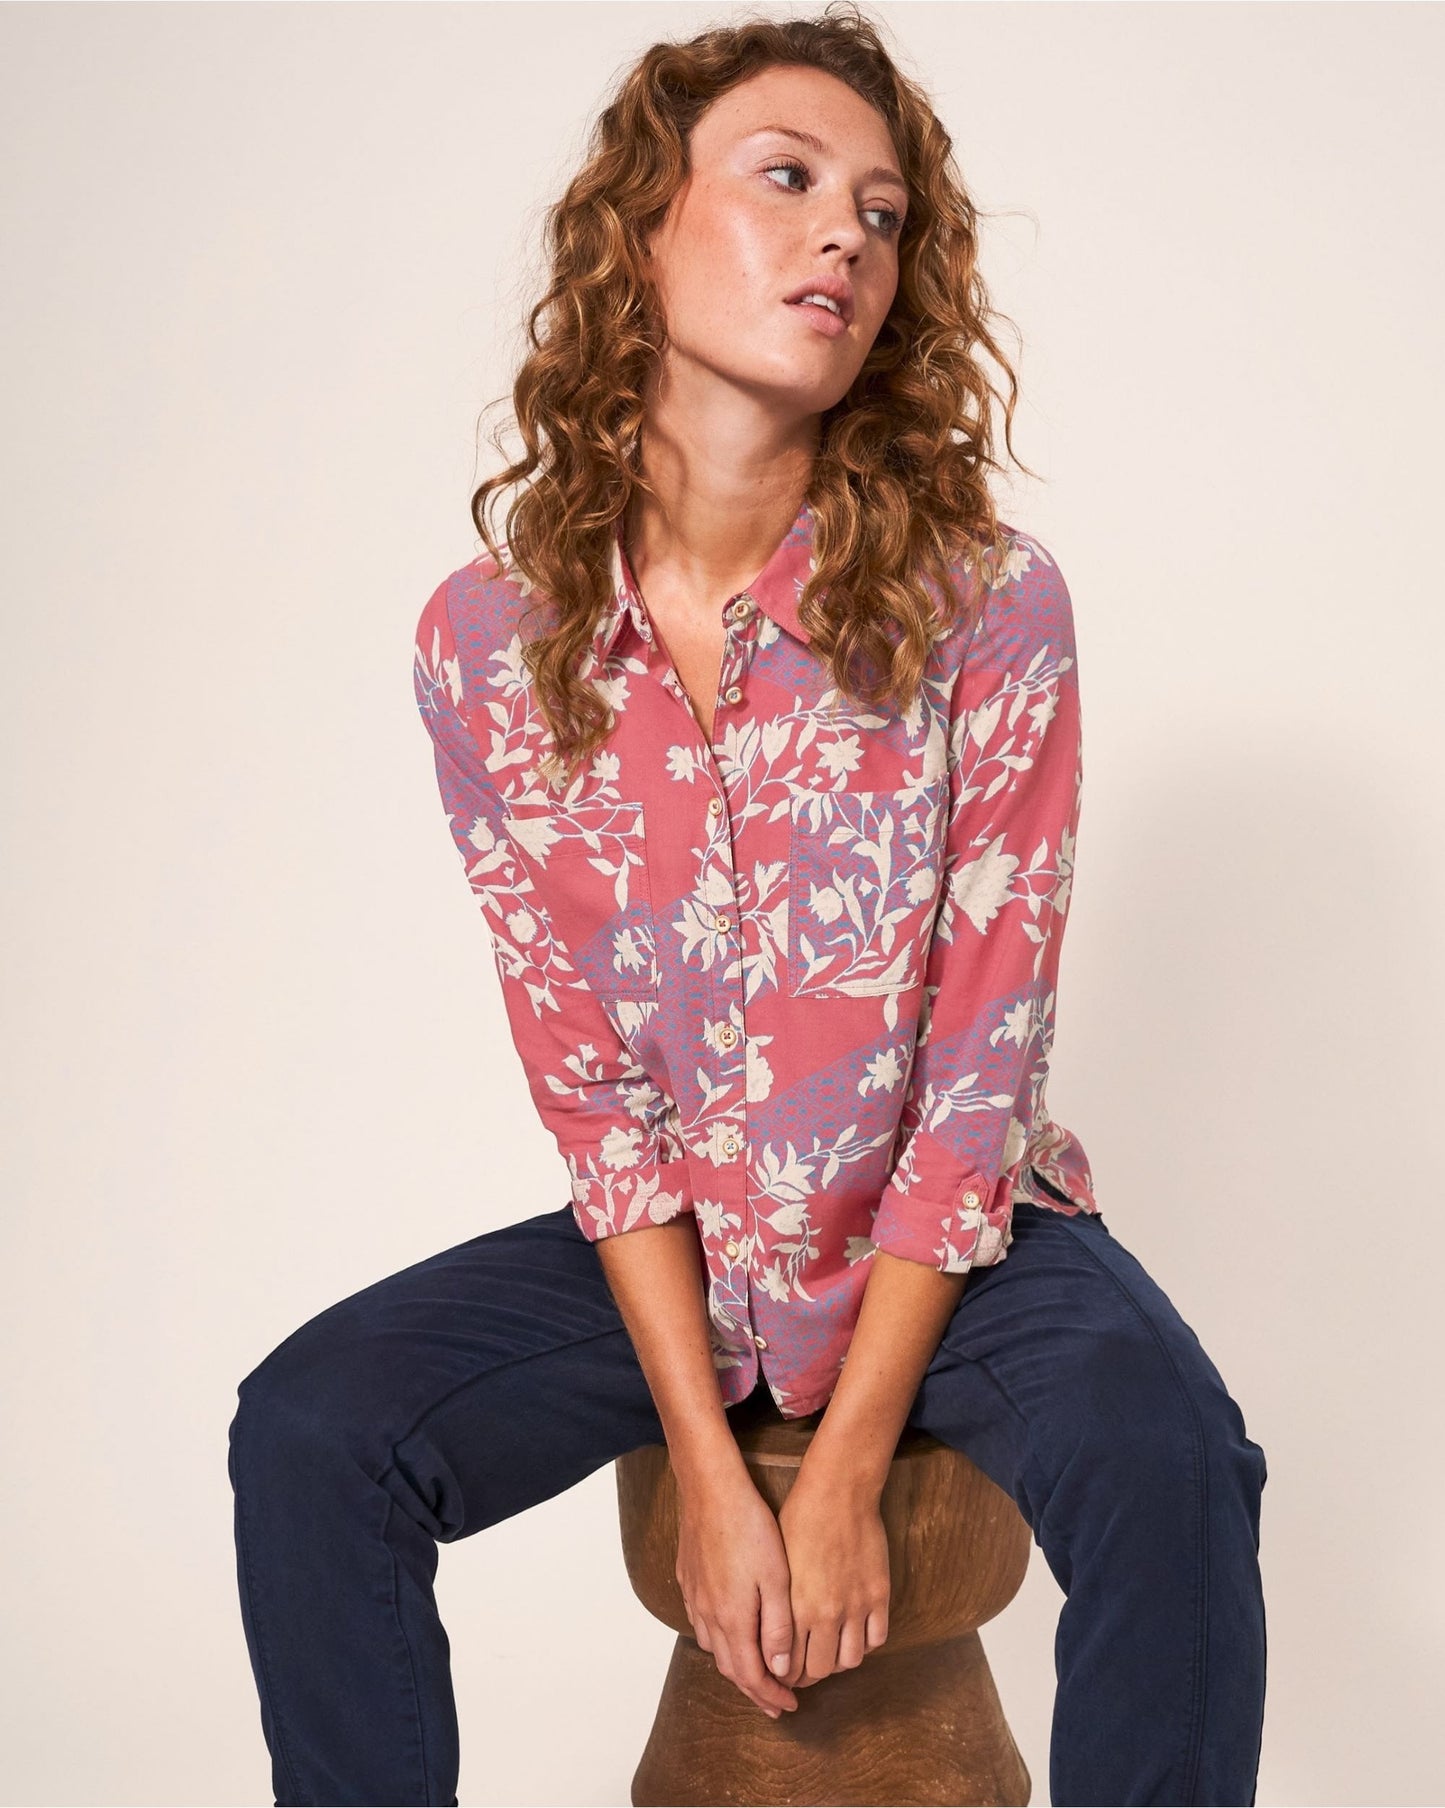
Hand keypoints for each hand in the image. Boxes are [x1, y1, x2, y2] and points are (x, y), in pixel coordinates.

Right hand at [675, 1470, 799, 1719]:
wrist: (710, 1489)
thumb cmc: (748, 1527)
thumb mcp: (776, 1578)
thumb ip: (778, 1626)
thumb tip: (780, 1668)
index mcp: (733, 1619)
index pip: (751, 1675)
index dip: (770, 1695)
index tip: (789, 1707)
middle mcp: (709, 1615)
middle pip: (730, 1667)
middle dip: (754, 1689)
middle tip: (775, 1701)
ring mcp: (696, 1598)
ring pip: (714, 1647)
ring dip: (736, 1666)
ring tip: (756, 1673)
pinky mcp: (689, 1580)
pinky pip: (703, 1624)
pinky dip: (720, 1641)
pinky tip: (730, 1633)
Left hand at [774, 1466, 890, 1687]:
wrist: (838, 1493)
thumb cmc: (799, 1521)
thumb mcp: (776, 1565)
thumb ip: (777, 1607)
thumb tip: (774, 1638)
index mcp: (794, 1607)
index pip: (789, 1664)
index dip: (786, 1673)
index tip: (786, 1670)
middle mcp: (825, 1614)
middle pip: (820, 1670)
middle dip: (811, 1673)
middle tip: (808, 1664)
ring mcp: (855, 1606)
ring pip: (850, 1660)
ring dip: (839, 1660)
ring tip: (833, 1648)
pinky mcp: (878, 1596)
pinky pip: (876, 1639)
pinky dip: (865, 1642)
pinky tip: (855, 1631)